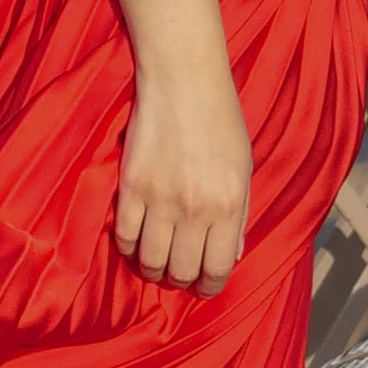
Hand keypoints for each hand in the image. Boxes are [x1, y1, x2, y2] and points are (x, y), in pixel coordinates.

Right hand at [116, 63, 250, 293]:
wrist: (184, 80)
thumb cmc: (221, 120)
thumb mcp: (243, 168)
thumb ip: (240, 215)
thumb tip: (230, 255)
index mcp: (229, 206)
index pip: (217, 269)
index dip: (210, 287)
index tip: (204, 287)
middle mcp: (195, 209)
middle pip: (182, 271)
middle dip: (182, 280)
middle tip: (179, 274)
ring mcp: (160, 199)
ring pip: (150, 260)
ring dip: (153, 268)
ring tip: (156, 261)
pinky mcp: (131, 186)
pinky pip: (124, 236)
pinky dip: (128, 247)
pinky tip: (136, 242)